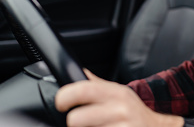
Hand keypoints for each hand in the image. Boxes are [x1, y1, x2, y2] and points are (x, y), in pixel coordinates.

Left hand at [55, 69, 183, 126]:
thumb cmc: (133, 112)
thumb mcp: (119, 92)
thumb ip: (97, 84)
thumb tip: (78, 72)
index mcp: (116, 93)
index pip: (83, 90)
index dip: (65, 97)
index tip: (61, 104)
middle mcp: (120, 109)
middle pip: (75, 119)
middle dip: (73, 123)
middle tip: (81, 122)